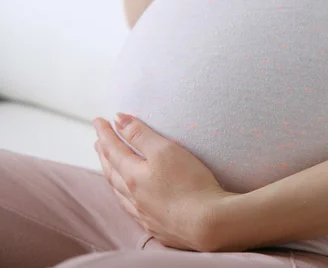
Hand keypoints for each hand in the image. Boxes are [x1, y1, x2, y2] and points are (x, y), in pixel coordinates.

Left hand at [92, 113, 234, 250]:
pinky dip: (125, 197)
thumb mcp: (166, 150)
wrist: (208, 224)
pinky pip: (131, 209)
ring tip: (109, 166)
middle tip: (99, 141)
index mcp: (133, 175)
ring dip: (112, 175)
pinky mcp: (157, 226)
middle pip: (112, 171)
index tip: (98, 120)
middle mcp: (133, 196)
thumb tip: (118, 120)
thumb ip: (140, 135)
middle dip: (104, 154)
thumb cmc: (190, 183)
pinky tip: (129, 198)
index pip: (113, 150)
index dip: (105, 133)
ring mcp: (144, 213)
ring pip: (120, 192)